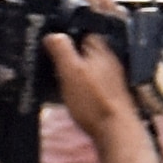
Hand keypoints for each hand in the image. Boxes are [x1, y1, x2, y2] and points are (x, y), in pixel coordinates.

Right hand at [43, 30, 145, 148]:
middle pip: (84, 49)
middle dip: (67, 52)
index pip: (84, 30)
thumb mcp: (71, 71)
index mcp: (102, 50)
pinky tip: (67, 91)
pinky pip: (89, 82)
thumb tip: (53, 34)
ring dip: (71, 69)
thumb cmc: (93, 101)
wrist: (116, 132)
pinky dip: (78, 83)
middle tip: (47, 58)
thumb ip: (62, 50)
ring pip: (86, 66)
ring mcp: (111, 78)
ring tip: (53, 75)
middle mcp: (110, 61)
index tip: (48, 38)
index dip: (66, 32)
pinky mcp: (108, 94)